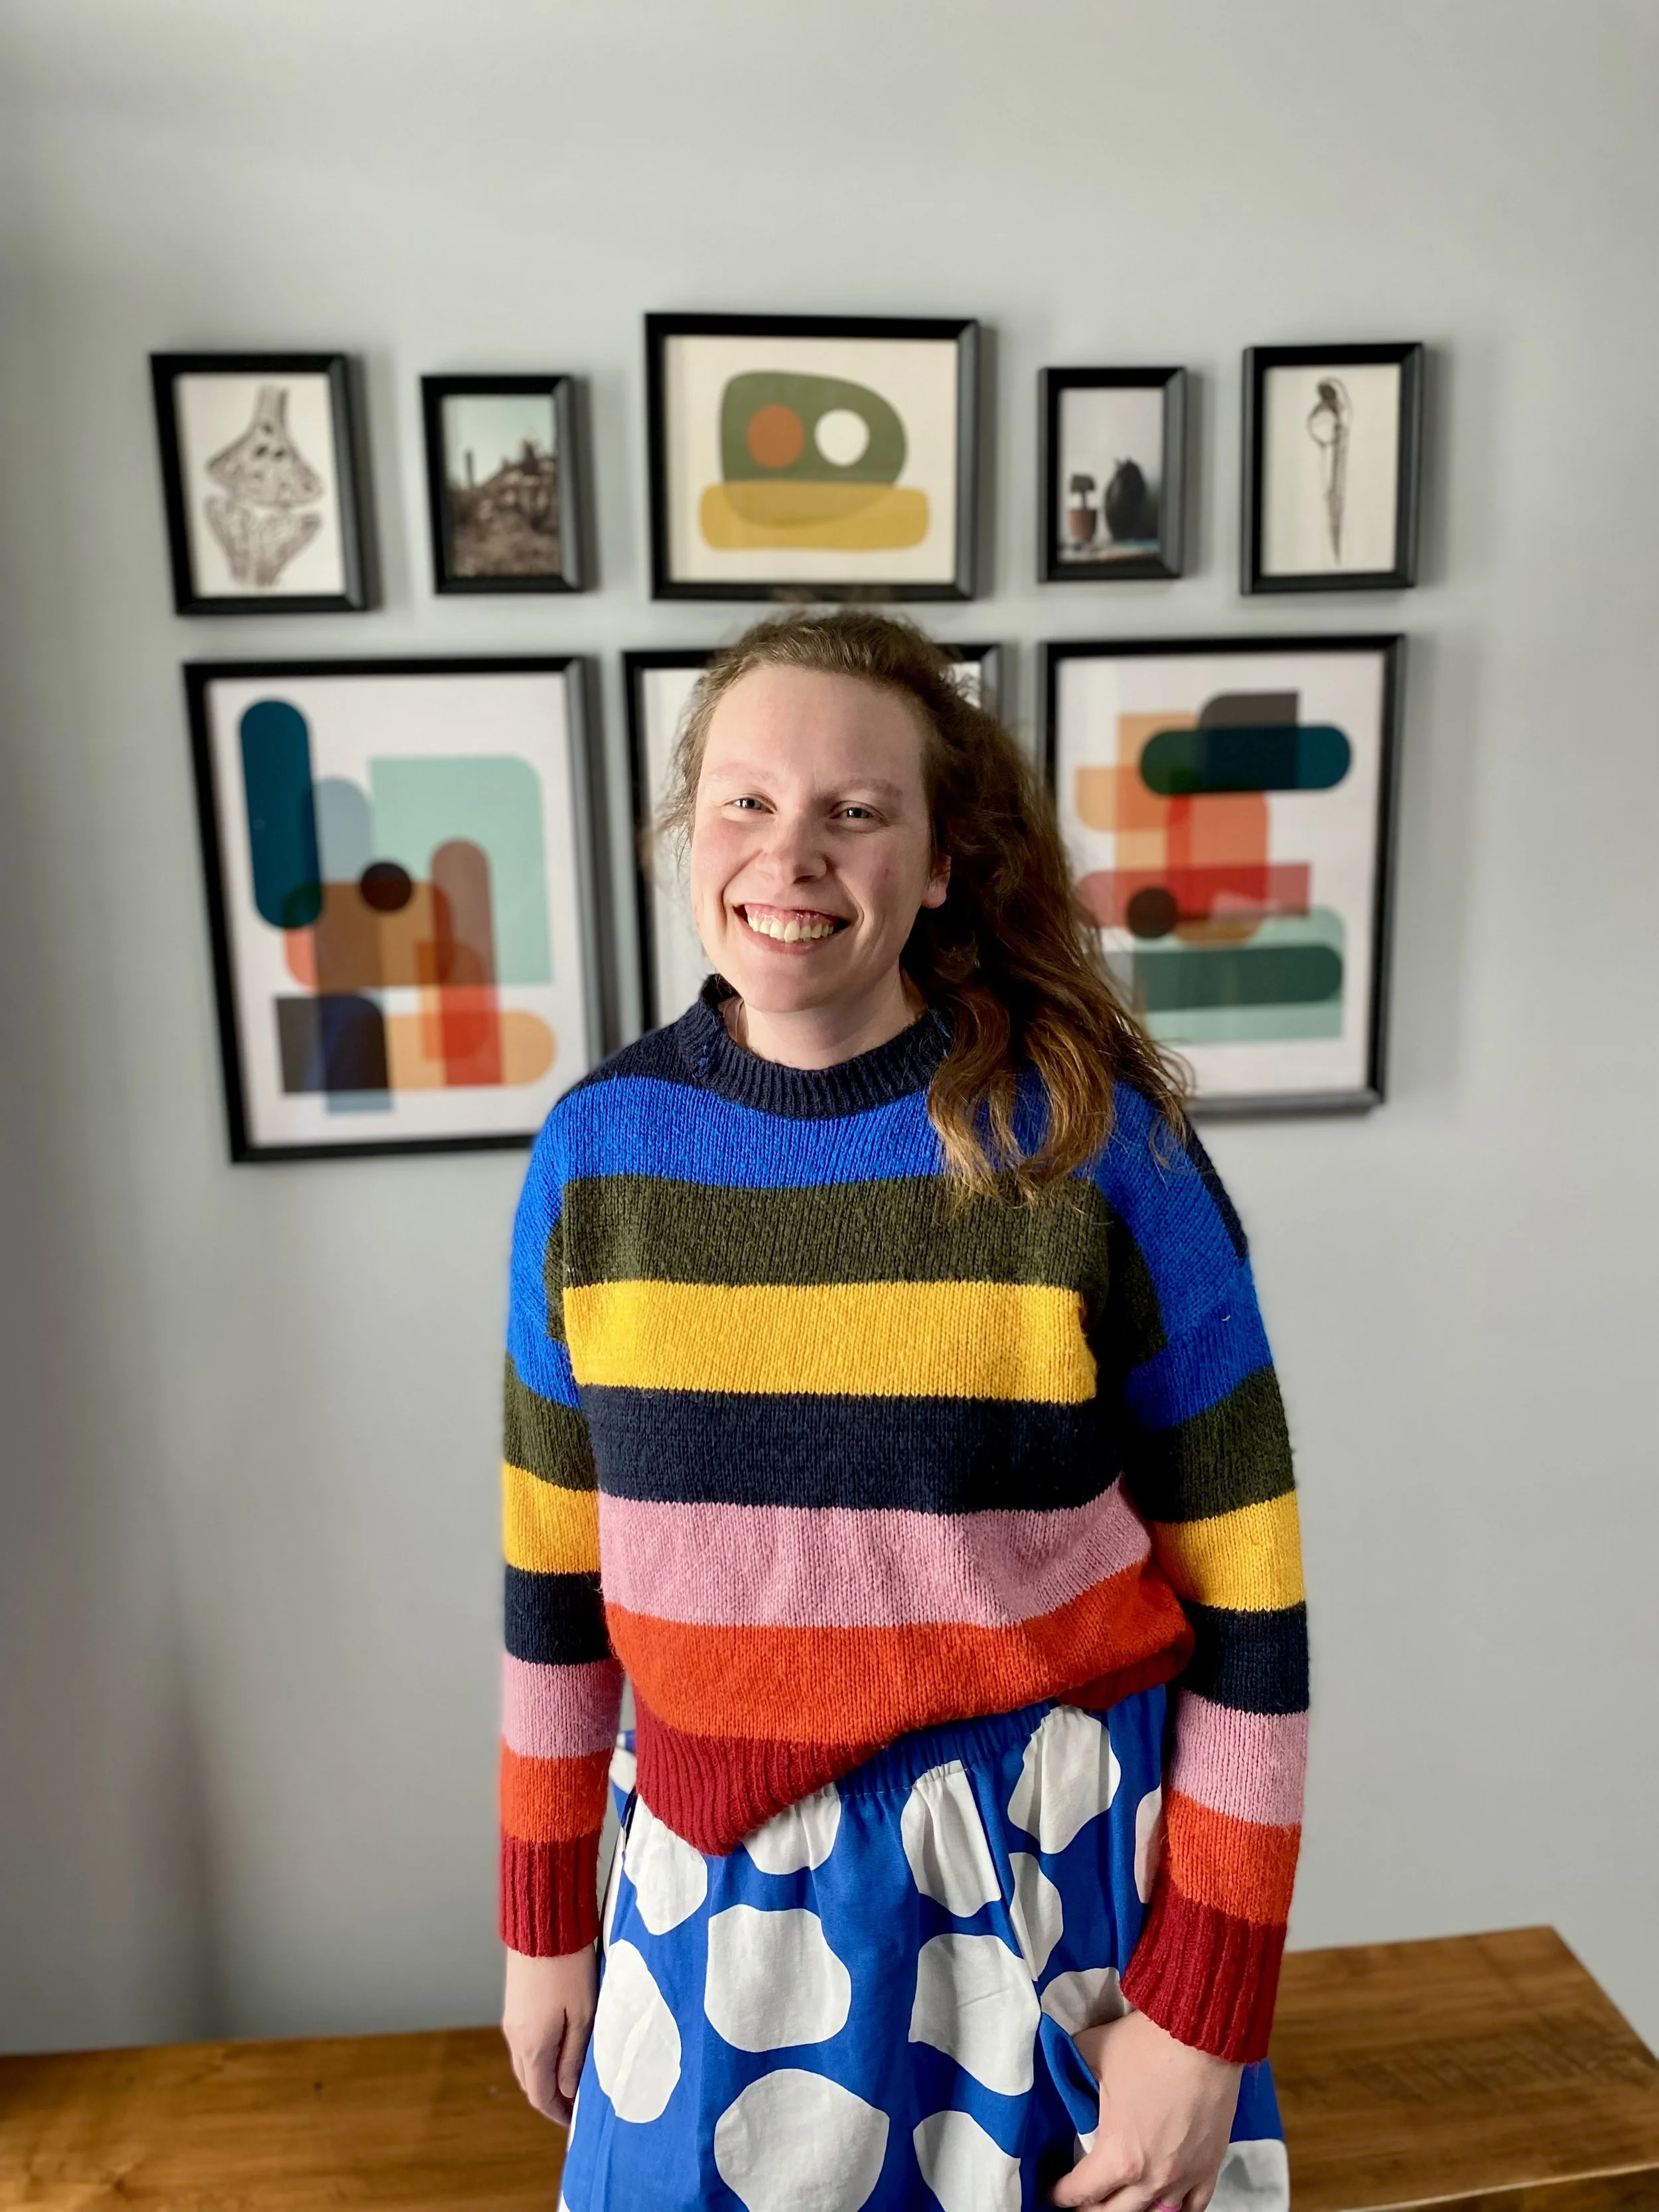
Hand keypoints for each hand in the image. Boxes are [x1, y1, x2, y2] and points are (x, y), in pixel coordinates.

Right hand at [502, 1944, 596, 2125]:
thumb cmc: (570, 1966)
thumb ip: (574, 2057)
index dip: (558, 2113)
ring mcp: (512, 2019)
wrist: (543, 1922)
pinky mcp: (514, 2003)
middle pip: (530, 2082)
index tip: (575, 2122)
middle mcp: (516, 2037)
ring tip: (571, 2078)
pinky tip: (558, 2048)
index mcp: (533, 2046)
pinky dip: (539, 2055)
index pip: (541, 2096)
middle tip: (575, 2104)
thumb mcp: (583, 2015)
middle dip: (551, 2098)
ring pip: (525, 2063)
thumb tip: (567, 2091)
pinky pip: (524, 2043)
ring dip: (545, 2076)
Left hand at [1050, 2009, 1240, 2210]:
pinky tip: (1162, 2205)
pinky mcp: (1210, 2167)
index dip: (1062, 2195)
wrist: (1201, 2034)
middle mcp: (1152, 2178)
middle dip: (1092, 2210)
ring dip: (1131, 2211)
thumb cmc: (1146, 2045)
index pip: (1081, 2192)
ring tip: (1118, 2204)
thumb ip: (1073, 2069)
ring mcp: (1184, 2177)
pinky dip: (1176, 2210)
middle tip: (1081, 2203)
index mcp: (1119, 2156)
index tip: (1053, 2193)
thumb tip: (1063, 2069)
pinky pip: (1194, 2207)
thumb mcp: (1093, 2052)